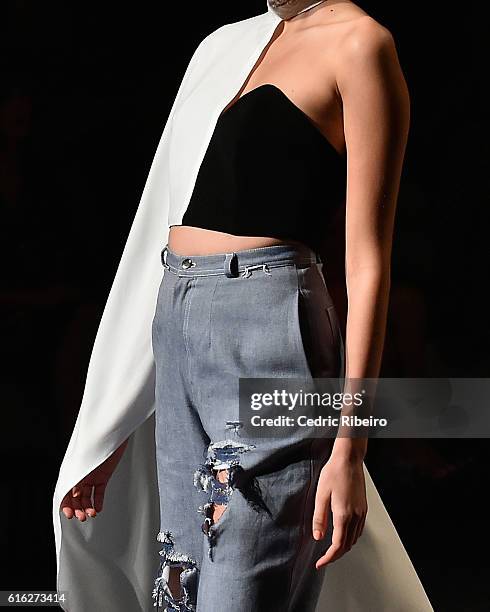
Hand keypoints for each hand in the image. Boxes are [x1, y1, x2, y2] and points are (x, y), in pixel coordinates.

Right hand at [59, 438, 128, 520]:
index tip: (68, 514)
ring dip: (87, 507)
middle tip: (81, 517)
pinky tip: (98, 509)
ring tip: (91, 514)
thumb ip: (77, 472)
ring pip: (86, 497)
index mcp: (72, 470)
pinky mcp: (103, 476)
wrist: (113, 433)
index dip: (65, 504)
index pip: (64, 491)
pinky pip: (99, 492)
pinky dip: (98, 501)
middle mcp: (80, 474)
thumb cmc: (97, 442)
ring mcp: (91, 475)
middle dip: (76, 508)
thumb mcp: (84, 458)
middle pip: (74, 496)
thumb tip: (70, 490)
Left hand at [312, 452, 366, 568]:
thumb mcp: (321, 495)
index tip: (320, 563)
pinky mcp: (363, 508)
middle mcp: (355, 516)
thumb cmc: (334, 473)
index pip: (337, 545)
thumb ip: (319, 518)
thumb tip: (317, 536)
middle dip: (335, 555)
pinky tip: (342, 534)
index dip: (328, 558)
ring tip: (331, 549)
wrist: (349, 459)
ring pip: (354, 539)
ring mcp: (361, 513)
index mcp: (343, 515)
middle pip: (347, 545)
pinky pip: (358, 530)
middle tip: (323, 559)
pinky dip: (350, 538)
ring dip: (343, 547)